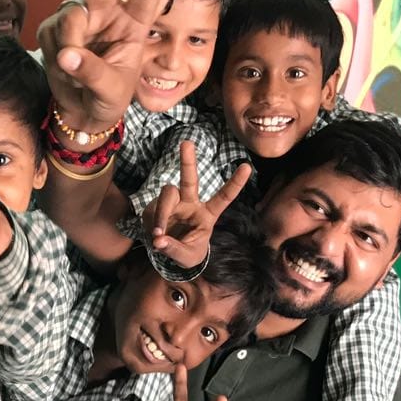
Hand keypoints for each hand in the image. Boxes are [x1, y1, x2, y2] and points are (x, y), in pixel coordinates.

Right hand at [37, 0, 181, 138]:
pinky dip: (54, 54)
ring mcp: (81, 20)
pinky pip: (51, 33)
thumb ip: (91, 71)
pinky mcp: (56, 30)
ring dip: (69, 45)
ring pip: (68, 17)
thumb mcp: (110, 89)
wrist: (84, 112)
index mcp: (134, 25)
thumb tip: (67, 55)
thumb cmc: (109, 98)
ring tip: (77, 76)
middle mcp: (108, 15)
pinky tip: (63, 69)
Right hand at [141, 140, 252, 268]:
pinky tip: (154, 236)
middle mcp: (190, 204)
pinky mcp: (155, 208)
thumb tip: (158, 240)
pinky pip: (152, 211)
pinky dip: (153, 223)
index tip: (247, 166)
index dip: (235, 183)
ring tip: (158, 233)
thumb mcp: (186, 257)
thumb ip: (174, 249)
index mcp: (207, 214)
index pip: (223, 197)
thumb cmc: (187, 252)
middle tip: (186, 143)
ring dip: (162, 213)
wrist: (169, 255)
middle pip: (189, 179)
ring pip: (167, 194)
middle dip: (188, 161)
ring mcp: (173, 204)